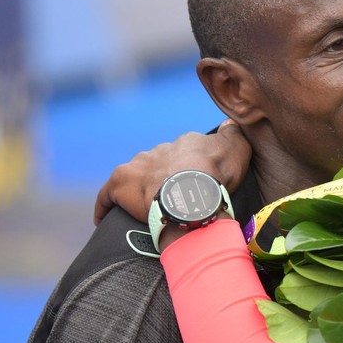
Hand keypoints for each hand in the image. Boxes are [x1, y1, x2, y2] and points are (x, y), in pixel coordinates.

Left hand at [93, 120, 253, 224]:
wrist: (194, 190)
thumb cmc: (218, 172)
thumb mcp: (236, 146)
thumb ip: (232, 133)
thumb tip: (229, 123)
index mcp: (186, 144)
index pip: (182, 154)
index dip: (186, 170)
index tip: (189, 185)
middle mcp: (161, 150)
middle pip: (158, 165)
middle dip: (162, 180)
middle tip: (170, 203)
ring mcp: (139, 165)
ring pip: (136, 178)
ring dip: (139, 191)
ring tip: (145, 212)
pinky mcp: (120, 183)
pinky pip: (108, 195)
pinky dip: (106, 205)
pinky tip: (106, 219)